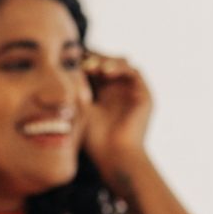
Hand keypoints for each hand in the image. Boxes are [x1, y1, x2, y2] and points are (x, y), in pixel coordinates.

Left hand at [80, 52, 152, 178]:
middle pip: (108, 63)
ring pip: (122, 64)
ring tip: (92, 66)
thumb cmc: (94, 139)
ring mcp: (132, 94)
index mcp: (102, 97)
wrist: (114, 156)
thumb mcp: (80, 108)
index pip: (95, 70)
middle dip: (94, 58)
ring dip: (106, 61)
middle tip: (81, 59)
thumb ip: (77, 86)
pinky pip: (134, 72)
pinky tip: (105, 71)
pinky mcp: (145, 96)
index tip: (71, 57)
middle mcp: (118, 93)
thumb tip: (67, 63)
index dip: (84, 60)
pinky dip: (120, 67)